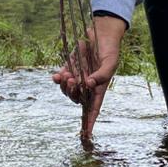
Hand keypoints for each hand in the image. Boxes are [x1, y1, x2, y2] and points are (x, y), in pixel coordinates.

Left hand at [51, 13, 125, 138]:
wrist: (100, 33)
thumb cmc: (109, 49)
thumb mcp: (110, 62)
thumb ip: (102, 74)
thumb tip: (88, 84)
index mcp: (99, 88)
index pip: (93, 108)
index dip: (89, 121)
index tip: (86, 133)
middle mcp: (87, 85)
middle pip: (76, 99)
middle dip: (72, 93)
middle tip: (73, 80)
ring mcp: (77, 77)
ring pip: (66, 90)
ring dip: (65, 86)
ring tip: (68, 75)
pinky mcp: (69, 68)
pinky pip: (60, 79)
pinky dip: (57, 79)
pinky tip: (57, 75)